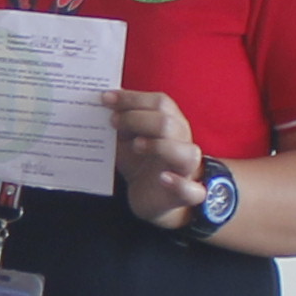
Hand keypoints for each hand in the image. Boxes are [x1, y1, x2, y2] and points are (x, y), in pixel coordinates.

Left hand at [111, 90, 209, 228]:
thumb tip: (101, 101)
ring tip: (136, 145)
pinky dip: (179, 184)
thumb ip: (118, 124)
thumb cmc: (139, 162)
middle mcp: (183, 142)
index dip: (132, 98)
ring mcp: (187, 169)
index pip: (160, 103)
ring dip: (159, 146)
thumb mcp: (125, 140)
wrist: (150, 196)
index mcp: (171, 123)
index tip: (106, 99)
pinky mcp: (186, 194)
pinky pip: (193, 191)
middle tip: (112, 122)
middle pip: (168, 123)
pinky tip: (164, 178)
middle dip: (137, 119)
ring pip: (186, 153)